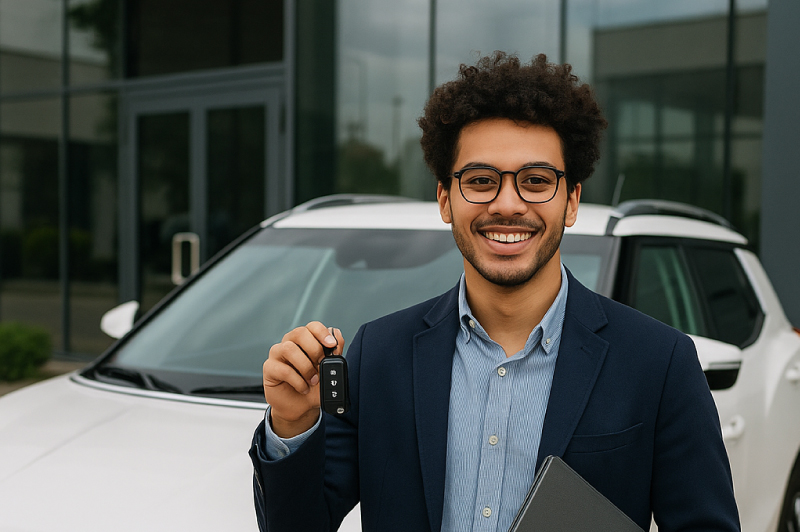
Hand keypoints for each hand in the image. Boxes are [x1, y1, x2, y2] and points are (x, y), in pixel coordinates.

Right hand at [263, 322, 344, 437]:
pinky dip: (297, 381)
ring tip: (313, 380)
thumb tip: (337, 337)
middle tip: (321, 364)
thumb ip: (334, 354)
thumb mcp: (328, 371)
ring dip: (305, 366)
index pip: (312, 326)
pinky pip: (283, 369)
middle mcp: (290, 343)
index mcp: (305, 341)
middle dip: (314, 349)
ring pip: (289, 348)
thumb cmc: (313, 387)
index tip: (331, 344)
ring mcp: (278, 355)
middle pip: (299, 333)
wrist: (301, 407)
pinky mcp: (269, 368)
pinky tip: (303, 388)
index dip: (321, 332)